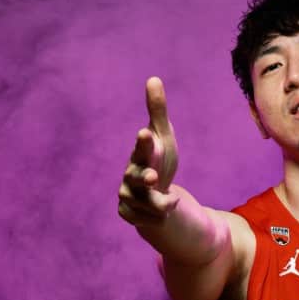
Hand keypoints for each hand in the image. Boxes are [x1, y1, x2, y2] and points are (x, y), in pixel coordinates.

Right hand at [118, 77, 180, 226]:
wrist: (154, 191)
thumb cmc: (158, 159)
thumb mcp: (163, 137)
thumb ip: (157, 111)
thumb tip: (153, 78)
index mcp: (141, 154)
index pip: (143, 146)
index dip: (144, 141)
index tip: (145, 133)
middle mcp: (130, 175)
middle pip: (137, 177)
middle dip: (144, 177)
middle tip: (152, 177)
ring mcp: (127, 195)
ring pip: (150, 204)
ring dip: (164, 203)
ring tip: (171, 200)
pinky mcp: (129, 214)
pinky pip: (150, 221)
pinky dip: (161, 218)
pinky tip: (163, 213)